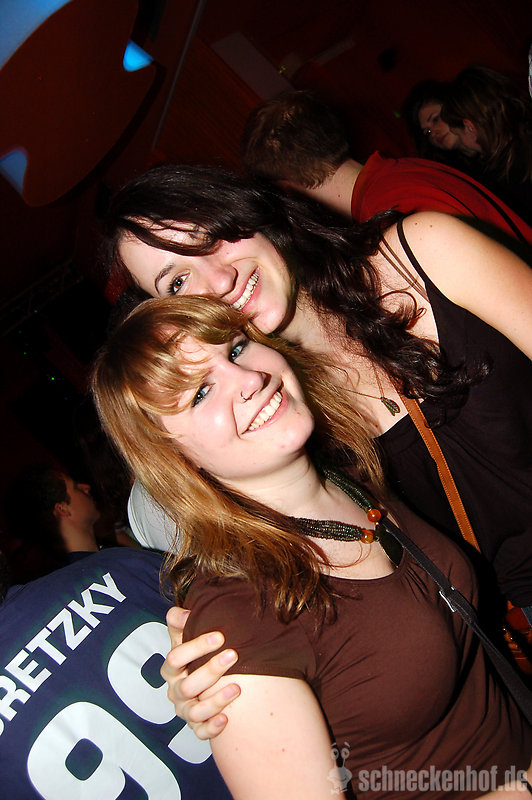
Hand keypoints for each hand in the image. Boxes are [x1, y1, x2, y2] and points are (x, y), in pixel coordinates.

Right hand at [161, 606, 240, 738]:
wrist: (208, 679)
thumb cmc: (196, 655)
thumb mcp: (186, 635)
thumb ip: (181, 621)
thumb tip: (183, 613)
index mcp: (171, 668)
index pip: (175, 658)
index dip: (196, 647)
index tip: (219, 636)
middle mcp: (176, 691)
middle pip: (187, 686)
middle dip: (210, 670)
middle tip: (233, 655)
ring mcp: (185, 710)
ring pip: (194, 712)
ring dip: (216, 700)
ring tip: (237, 688)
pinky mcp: (197, 726)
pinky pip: (201, 732)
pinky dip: (212, 728)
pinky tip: (226, 718)